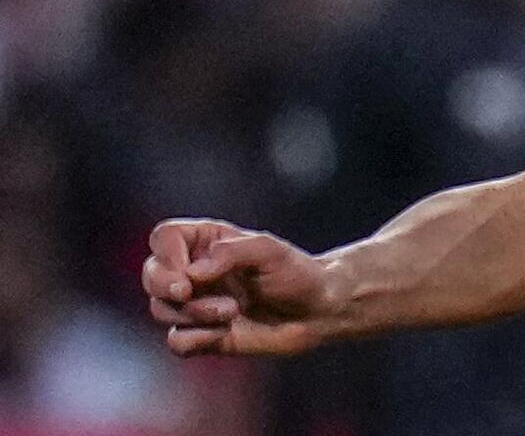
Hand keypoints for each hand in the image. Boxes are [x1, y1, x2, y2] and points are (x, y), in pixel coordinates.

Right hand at [143, 218, 337, 356]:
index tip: (187, 271)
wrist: (317, 311)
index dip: (166, 254)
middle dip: (164, 286)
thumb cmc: (296, 273)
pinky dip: (196, 339)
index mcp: (207, 242)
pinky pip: (176, 342)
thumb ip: (230, 253)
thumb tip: (192, 273)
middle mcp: (195, 272)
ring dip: (194, 313)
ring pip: (161, 310)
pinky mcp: (203, 335)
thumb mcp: (269, 251)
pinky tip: (225, 332)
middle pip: (151, 275)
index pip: (164, 238)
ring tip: (232, 310)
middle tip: (188, 292)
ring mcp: (197, 304)